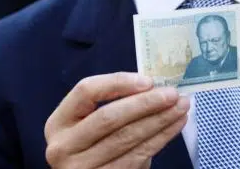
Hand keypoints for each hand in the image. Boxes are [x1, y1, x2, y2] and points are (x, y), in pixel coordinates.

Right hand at [44, 72, 188, 168]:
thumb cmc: (93, 144)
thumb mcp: (91, 123)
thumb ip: (114, 104)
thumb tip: (155, 86)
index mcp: (58, 122)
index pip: (86, 91)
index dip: (118, 82)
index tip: (148, 80)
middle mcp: (63, 147)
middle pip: (109, 117)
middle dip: (145, 103)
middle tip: (173, 94)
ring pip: (126, 139)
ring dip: (159, 121)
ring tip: (181, 107)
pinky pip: (136, 158)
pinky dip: (160, 139)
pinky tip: (174, 126)